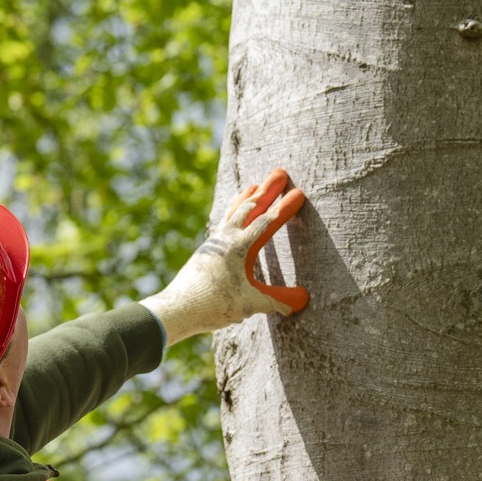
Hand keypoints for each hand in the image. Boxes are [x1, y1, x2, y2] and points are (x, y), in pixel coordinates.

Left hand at [143, 168, 309, 343]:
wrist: (178, 307)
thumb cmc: (213, 304)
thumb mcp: (250, 303)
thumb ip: (277, 301)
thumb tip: (303, 301)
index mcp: (238, 246)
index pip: (267, 222)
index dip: (284, 207)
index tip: (298, 193)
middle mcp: (225, 238)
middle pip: (250, 206)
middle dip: (267, 189)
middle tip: (280, 173)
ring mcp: (213, 242)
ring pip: (233, 212)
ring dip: (246, 198)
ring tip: (253, 186)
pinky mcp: (206, 251)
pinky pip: (223, 224)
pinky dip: (232, 214)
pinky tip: (232, 217)